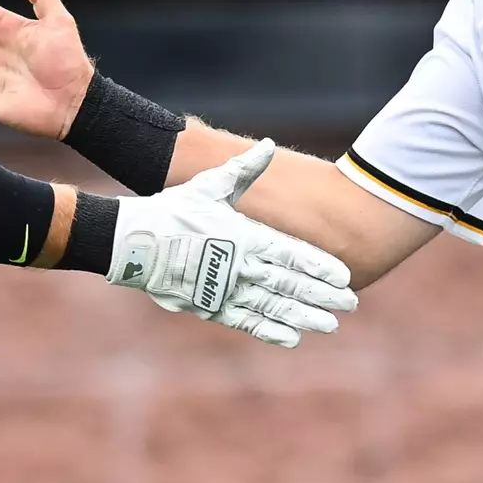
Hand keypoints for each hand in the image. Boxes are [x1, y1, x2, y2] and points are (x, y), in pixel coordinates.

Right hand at [108, 139, 358, 347]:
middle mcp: (240, 265)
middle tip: (351, 303)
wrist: (132, 243)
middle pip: (290, 283)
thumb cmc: (173, 211)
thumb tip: (268, 144)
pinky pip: (245, 322)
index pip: (291, 254)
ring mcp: (225, 289)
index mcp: (244, 236)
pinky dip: (269, 330)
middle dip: (322, 295)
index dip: (320, 267)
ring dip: (304, 316)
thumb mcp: (210, 186)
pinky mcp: (209, 307)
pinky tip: (291, 338)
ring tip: (330, 325)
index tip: (345, 276)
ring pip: (273, 307)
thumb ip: (244, 170)